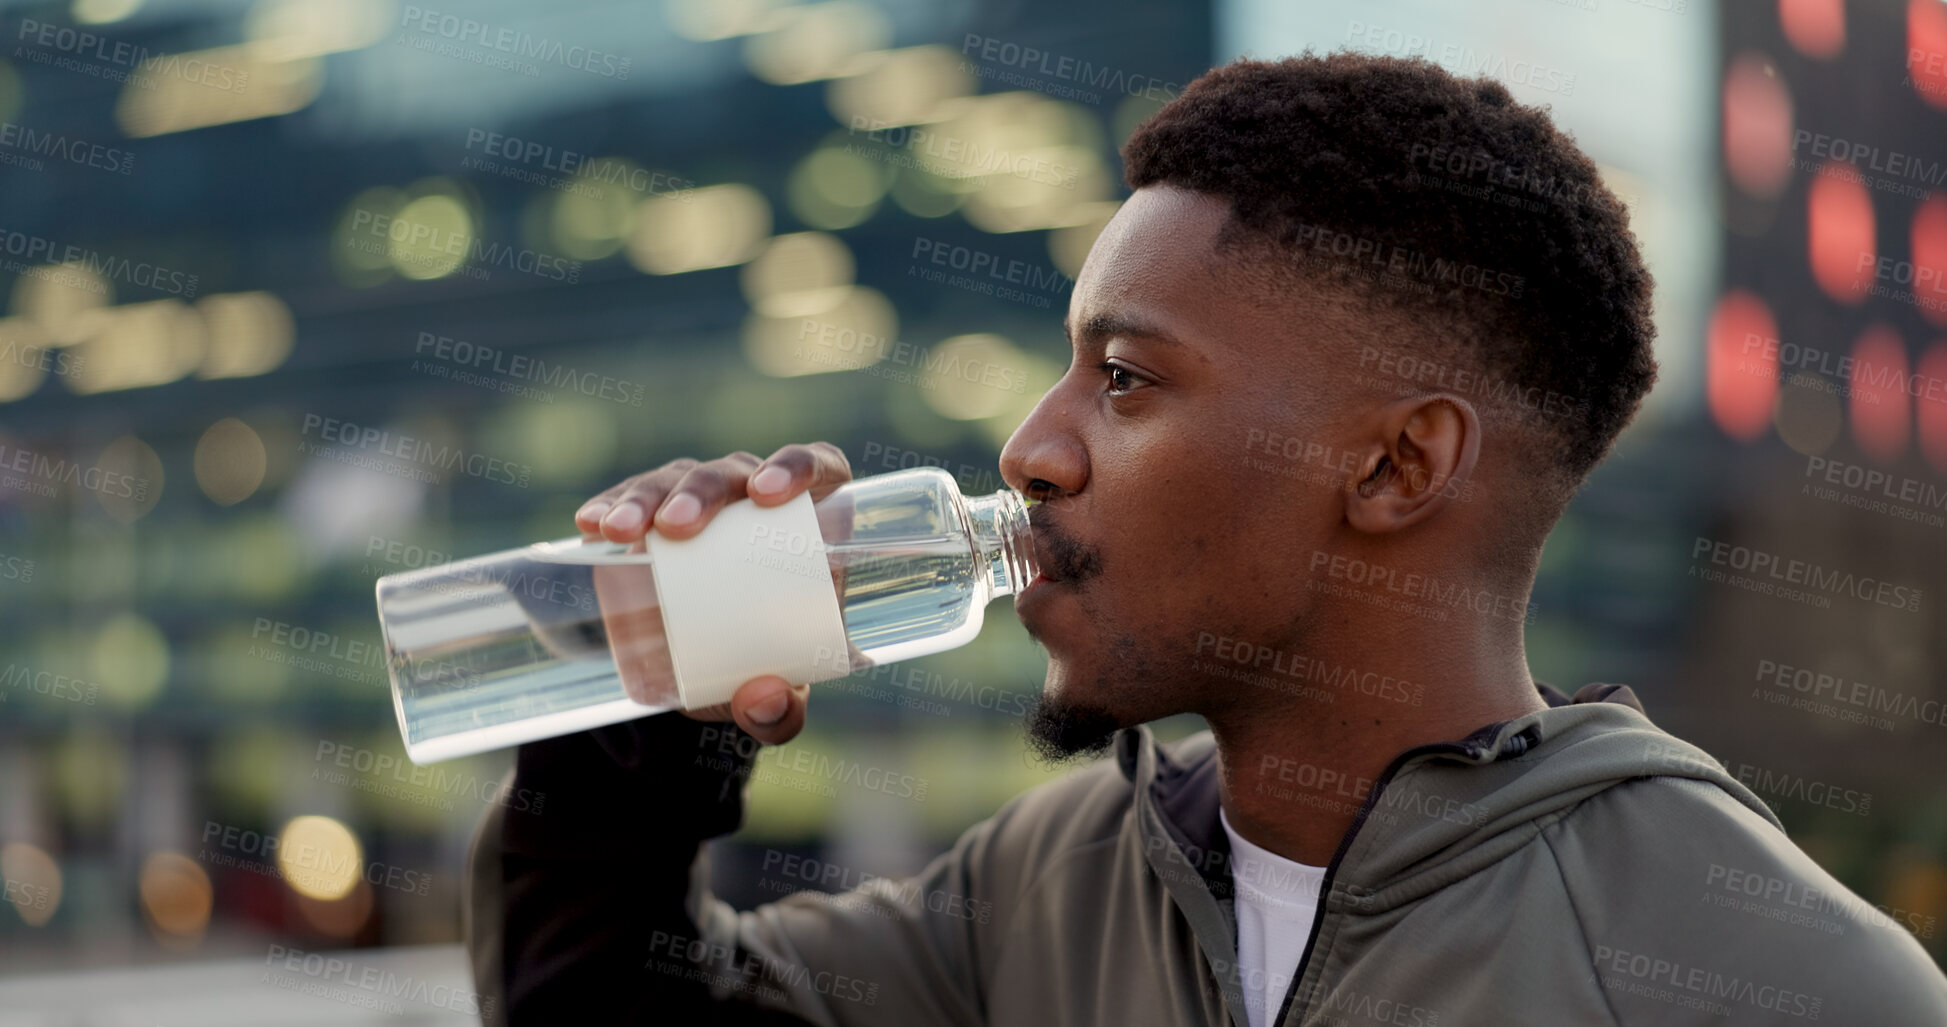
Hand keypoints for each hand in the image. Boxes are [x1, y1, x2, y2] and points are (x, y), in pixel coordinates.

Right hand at [576, 443, 852, 745]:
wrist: (704, 677)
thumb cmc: (761, 669)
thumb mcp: (777, 701)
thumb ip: (781, 713)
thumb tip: (763, 700)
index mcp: (807, 528)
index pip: (817, 467)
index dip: (799, 466)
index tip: (766, 495)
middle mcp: (752, 500)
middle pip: (733, 472)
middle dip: (702, 491)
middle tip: (678, 527)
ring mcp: (698, 500)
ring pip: (677, 478)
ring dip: (647, 496)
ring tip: (620, 530)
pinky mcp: (650, 514)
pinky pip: (630, 497)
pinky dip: (611, 504)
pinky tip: (591, 522)